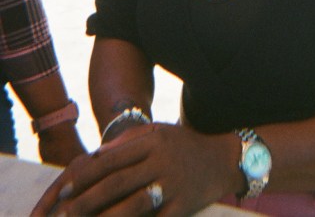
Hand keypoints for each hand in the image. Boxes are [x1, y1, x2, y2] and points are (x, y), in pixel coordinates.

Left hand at [31, 123, 236, 216]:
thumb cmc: (184, 144)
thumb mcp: (159, 132)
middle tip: (64, 214)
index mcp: (153, 141)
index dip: (85, 177)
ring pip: (133, 205)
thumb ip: (129, 140)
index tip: (64, 191)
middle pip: (117, 183)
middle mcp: (162, 161)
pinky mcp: (183, 206)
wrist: (224, 158)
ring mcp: (173, 184)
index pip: (111, 160)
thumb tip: (96, 155)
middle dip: (86, 201)